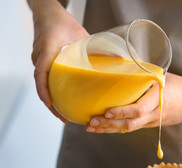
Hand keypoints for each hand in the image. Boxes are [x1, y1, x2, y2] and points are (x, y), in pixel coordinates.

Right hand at [28, 0, 88, 121]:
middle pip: (42, 84)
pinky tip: (66, 98)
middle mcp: (41, 59)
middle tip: (64, 117)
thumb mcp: (80, 34)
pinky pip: (47, 78)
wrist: (50, 15)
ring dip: (53, 99)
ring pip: (44, 83)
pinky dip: (54, 90)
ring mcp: (40, 61)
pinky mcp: (44, 63)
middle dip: (51, 103)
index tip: (51, 104)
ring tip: (65, 113)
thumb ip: (97, 47)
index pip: (41, 73)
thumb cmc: (62, 23)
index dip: (44, 90)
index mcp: (47, 51)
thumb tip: (119, 60)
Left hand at [86, 72, 181, 132]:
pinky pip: (131, 128)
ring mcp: (152, 122)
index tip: (106, 110)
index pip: (138, 109)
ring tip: (91, 128)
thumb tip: (122, 65)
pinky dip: (116, 128)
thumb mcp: (164, 77)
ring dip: (109, 129)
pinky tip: (103, 127)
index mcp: (158, 100)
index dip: (121, 112)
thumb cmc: (180, 87)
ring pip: (128, 129)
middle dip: (108, 125)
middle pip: (130, 124)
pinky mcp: (150, 125)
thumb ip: (145, 75)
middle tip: (91, 122)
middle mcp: (154, 115)